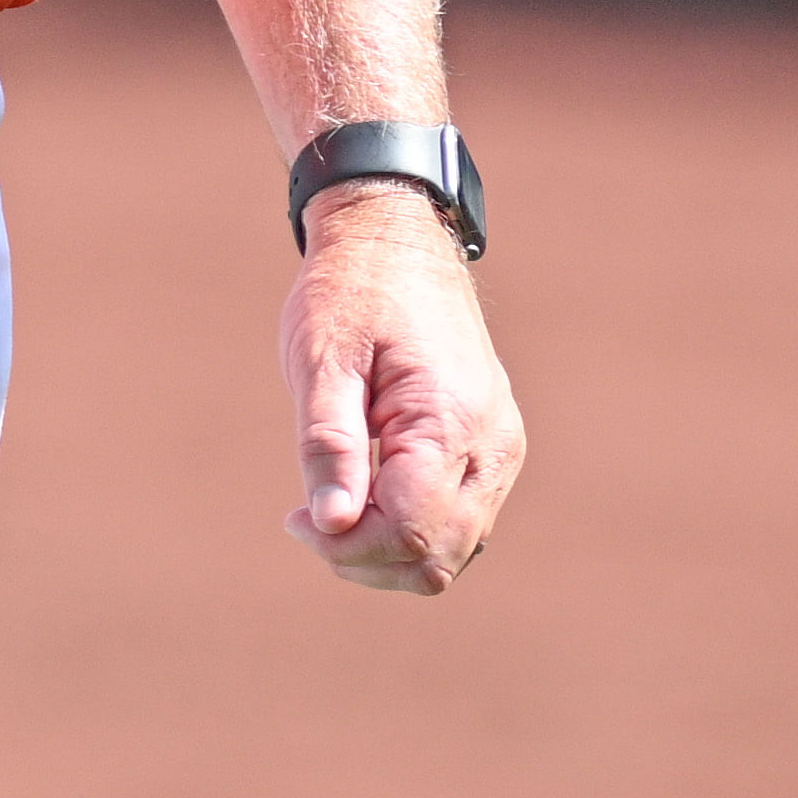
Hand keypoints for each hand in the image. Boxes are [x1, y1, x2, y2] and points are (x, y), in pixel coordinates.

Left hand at [284, 182, 522, 593]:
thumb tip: (332, 525)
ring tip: (334, 506)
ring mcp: (502, 448)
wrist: (398, 239)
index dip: (347, 546)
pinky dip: (413, 532)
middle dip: (366, 558)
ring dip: (390, 551)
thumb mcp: (322, 361)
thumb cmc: (351, 292)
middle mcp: (492, 442)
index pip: (410, 530)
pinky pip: (463, 522)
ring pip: (455, 550)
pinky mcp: (495, 448)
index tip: (296, 518)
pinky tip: (367, 499)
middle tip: (308, 518)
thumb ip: (330, 447)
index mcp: (450, 418)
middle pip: (438, 555)